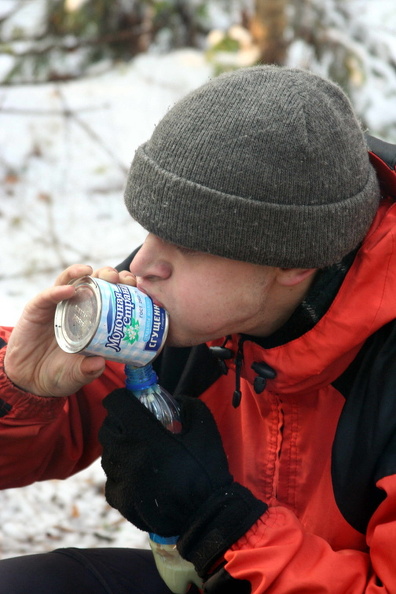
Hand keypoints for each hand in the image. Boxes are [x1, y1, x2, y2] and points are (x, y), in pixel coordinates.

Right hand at [4, 265, 135, 396]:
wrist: (29, 379)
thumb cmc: (59, 373)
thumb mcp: (77, 374)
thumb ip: (88, 371)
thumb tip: (100, 363)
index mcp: (93, 318)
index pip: (111, 295)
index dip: (123, 287)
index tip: (135, 285)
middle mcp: (76, 307)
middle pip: (94, 282)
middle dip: (108, 275)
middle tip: (118, 278)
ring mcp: (57, 306)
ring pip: (71, 281)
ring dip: (83, 274)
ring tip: (93, 273)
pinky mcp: (37, 309)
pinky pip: (47, 296)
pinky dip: (58, 291)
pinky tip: (69, 290)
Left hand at [99, 391, 266, 575]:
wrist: (204, 515)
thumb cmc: (205, 470)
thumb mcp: (204, 429)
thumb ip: (189, 406)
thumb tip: (177, 399)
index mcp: (145, 434)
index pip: (116, 404)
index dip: (122, 399)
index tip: (130, 401)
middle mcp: (126, 454)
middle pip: (106, 428)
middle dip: (118, 422)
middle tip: (135, 425)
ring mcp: (121, 478)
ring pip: (107, 454)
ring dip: (119, 448)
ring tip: (139, 452)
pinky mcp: (120, 499)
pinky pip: (112, 479)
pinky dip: (121, 474)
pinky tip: (138, 475)